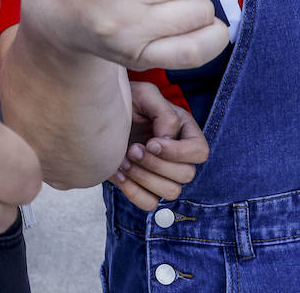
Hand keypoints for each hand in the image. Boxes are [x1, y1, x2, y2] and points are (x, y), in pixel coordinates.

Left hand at [108, 82, 207, 210]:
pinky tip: (119, 174)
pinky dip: (133, 192)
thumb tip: (168, 139)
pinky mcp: (146, 187)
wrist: (100, 116)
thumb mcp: (144, 95)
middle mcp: (179, 156)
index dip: (176, 152)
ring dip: (144, 177)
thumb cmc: (126, 102)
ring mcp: (164, 174)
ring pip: (171, 192)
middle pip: (186, 175)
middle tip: (132, 149)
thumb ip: (163, 112)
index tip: (150, 142)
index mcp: (185, 132)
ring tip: (123, 160)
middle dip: (155, 164)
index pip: (199, 152)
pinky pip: (150, 203)